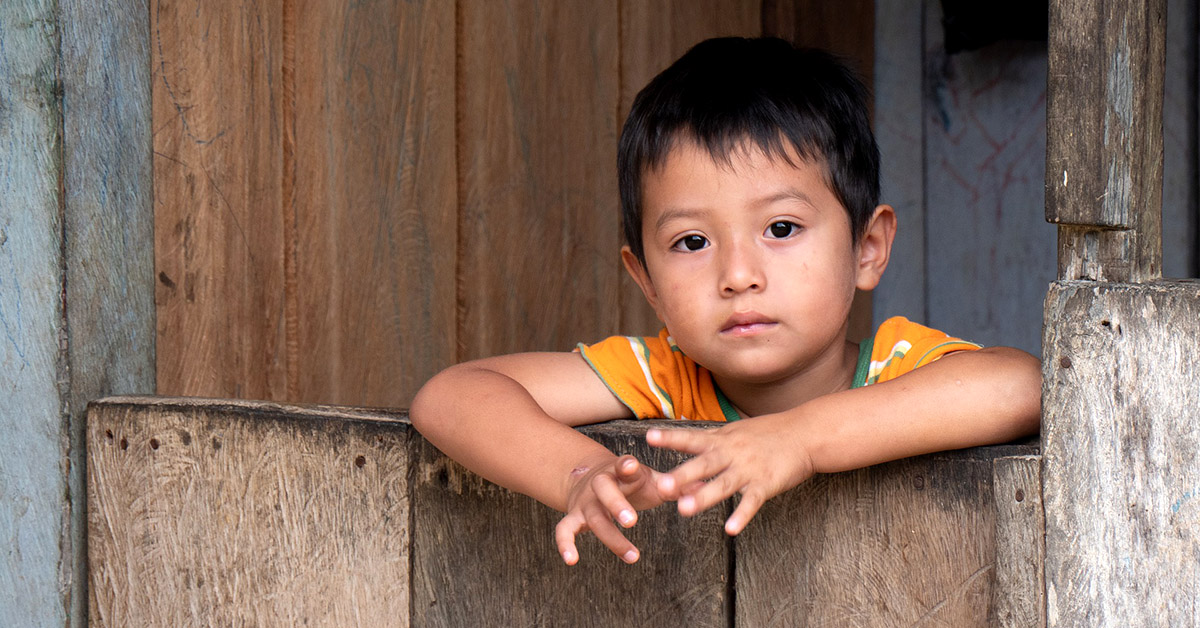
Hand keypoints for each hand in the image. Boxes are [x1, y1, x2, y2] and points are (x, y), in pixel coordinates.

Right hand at [554, 454, 665, 564]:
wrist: (593, 476)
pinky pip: (564, 530)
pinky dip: (564, 544)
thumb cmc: (630, 481)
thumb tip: (700, 487)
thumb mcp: (650, 479)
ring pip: (594, 517)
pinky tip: (571, 560)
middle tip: (632, 521)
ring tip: (633, 556)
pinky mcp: (574, 516)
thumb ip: (672, 485)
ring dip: (612, 538)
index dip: (626, 465)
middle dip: (616, 505)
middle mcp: (599, 483)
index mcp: (620, 470)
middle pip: (604, 490)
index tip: (631, 466)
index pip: (622, 465)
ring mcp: (586, 501)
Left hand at [647, 414, 814, 535]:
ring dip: (703, 497)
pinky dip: (742, 515)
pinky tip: (730, 529)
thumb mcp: (735, 432)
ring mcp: (749, 469)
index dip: (670, 438)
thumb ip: (711, 443)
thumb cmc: (767, 433)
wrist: (805, 434)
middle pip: (703, 465)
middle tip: (660, 486)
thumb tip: (685, 449)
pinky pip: (751, 502)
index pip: (692, 438)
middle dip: (682, 476)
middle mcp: (732, 453)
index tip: (648, 437)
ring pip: (723, 485)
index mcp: (722, 440)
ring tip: (684, 510)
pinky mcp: (766, 484)